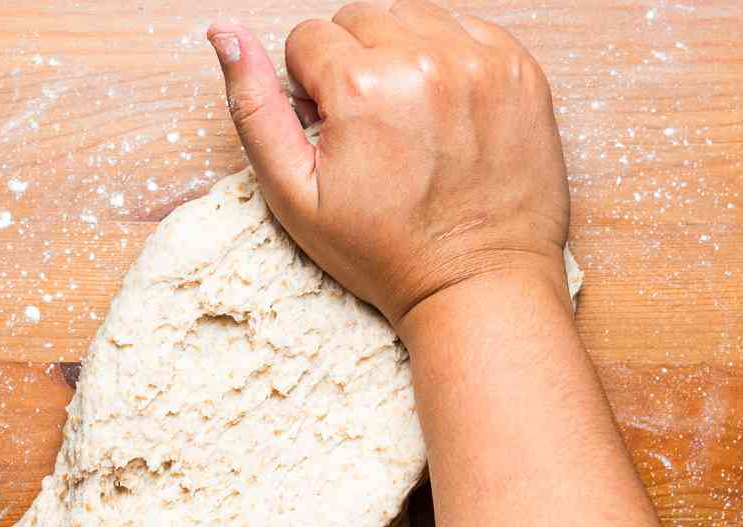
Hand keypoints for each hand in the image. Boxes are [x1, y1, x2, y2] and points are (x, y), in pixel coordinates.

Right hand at [207, 4, 569, 329]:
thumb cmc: (385, 253)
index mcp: (362, 87)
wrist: (477, 284)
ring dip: (403, 57)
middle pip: (361, 18)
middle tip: (375, 135)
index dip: (314, 90)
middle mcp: (423, 59)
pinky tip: (449, 117)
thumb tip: (224, 34)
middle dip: (356, 67)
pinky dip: (451, 62)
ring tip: (413, 125)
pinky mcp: (518, 68)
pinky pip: (466, 29)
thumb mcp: (296, 198)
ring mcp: (479, 60)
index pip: (309, 38)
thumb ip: (254, 110)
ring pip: (413, 16)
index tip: (338, 135)